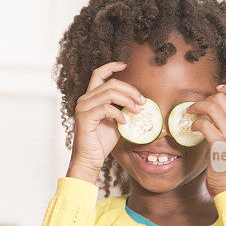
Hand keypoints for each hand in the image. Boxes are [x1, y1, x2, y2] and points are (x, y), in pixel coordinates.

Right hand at [66, 62, 145, 183]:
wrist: (89, 160)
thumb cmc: (101, 142)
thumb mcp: (117, 122)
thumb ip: (124, 109)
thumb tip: (140, 102)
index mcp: (90, 98)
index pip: (98, 74)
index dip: (111, 66)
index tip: (125, 65)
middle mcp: (84, 100)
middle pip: (110, 83)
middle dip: (130, 90)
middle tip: (143, 101)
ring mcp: (82, 108)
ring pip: (109, 93)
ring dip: (127, 100)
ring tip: (137, 111)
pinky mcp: (84, 118)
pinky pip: (105, 108)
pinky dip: (118, 113)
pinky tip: (124, 122)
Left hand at [187, 84, 225, 195]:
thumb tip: (212, 112)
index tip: (218, 88)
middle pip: (221, 98)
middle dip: (205, 99)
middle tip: (196, 108)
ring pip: (212, 107)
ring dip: (197, 107)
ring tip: (191, 114)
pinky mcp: (220, 144)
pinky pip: (204, 124)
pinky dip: (195, 124)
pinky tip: (193, 129)